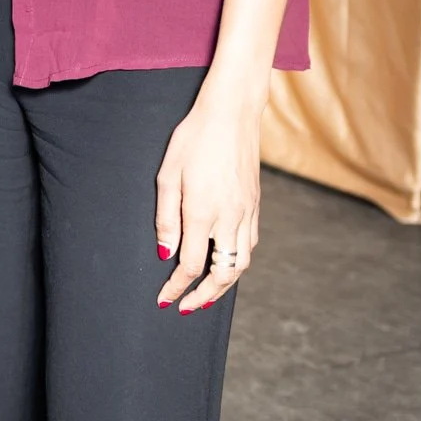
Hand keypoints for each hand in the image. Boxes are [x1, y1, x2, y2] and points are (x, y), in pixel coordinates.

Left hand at [153, 80, 263, 312]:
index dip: (177, 288)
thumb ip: (166, 218)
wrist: (232, 112)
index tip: (165, 299)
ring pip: (241, 263)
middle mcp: (229, 218)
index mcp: (203, 212)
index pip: (191, 265)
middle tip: (186, 307)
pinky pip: (250, 244)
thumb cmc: (194, 138)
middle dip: (204, 297)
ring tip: (206, 294)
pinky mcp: (255, 204)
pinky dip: (238, 263)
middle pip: (222, 275)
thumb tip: (165, 253)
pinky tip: (225, 263)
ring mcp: (247, 212)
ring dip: (224, 285)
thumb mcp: (168, 174)